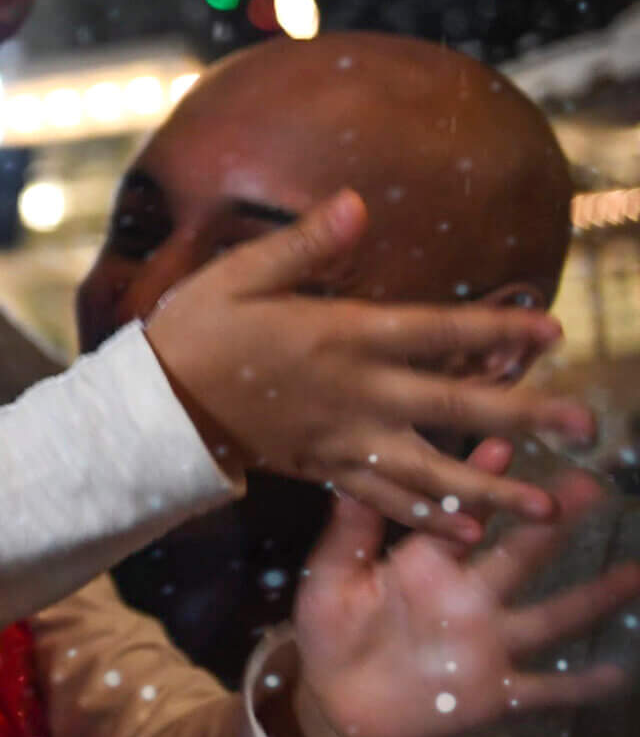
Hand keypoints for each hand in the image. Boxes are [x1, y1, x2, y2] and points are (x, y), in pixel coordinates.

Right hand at [144, 190, 593, 540]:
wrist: (150, 408)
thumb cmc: (193, 331)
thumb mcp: (238, 273)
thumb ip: (303, 243)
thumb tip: (356, 205)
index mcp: (341, 337)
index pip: (436, 330)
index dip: (497, 328)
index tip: (552, 329)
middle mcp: (355, 392)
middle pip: (456, 406)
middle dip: (525, 416)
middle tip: (586, 428)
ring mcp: (343, 437)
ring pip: (433, 469)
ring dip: (494, 488)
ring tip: (548, 506)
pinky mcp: (323, 468)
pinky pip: (386, 499)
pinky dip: (430, 517)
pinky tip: (470, 531)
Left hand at [280, 460, 639, 736]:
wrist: (337, 703)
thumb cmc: (332, 631)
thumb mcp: (330, 578)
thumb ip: (348, 535)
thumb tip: (347, 475)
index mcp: (427, 565)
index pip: (462, 517)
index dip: (481, 484)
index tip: (504, 445)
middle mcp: (470, 598)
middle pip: (522, 554)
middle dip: (554, 521)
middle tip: (591, 484)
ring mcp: (489, 644)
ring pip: (552, 618)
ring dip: (594, 598)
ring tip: (636, 573)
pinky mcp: (494, 692)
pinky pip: (545, 690)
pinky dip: (579, 686)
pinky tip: (618, 671)